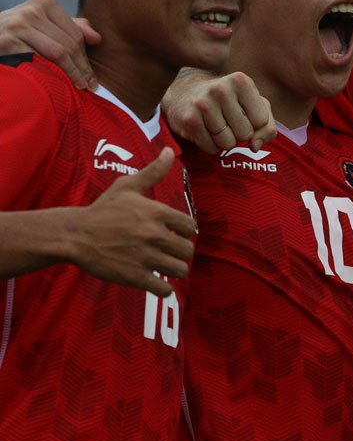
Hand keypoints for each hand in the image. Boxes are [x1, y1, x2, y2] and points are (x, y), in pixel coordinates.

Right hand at [0, 0, 99, 88]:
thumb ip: (70, 28)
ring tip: (79, 87)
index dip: (85, 57)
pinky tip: (56, 84)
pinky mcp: (7, 41)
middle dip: (82, 68)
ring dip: (71, 74)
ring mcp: (18, 25)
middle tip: (90, 85)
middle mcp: (31, 10)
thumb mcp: (42, 25)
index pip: (75, 33)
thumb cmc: (17, 34)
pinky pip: (38, 61)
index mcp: (44, 2)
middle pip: (68, 44)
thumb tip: (97, 38)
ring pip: (58, 52)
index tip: (92, 76)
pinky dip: (51, 74)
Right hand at [71, 148, 195, 296]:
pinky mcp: (135, 276)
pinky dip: (163, 289)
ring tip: (164, 267)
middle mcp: (155, 235)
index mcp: (158, 213)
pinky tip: (156, 283)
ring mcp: (146, 257)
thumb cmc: (103, 210)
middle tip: (169, 252)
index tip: (174, 234)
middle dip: (180, 252)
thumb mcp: (128, 186)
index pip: (190, 226)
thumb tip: (169, 151)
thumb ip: (153, 171)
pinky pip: (163, 289)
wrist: (74, 235)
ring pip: (180, 270)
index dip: (184, 231)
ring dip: (174, 270)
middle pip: (188, 250)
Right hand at [162, 69, 275, 152]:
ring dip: (225, 140)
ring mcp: (203, 105)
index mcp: (241, 82)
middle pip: (245, 134)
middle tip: (229, 120)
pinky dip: (212, 145)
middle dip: (239, 133)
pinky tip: (206, 130)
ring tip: (217, 125)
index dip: (255, 123)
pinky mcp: (189, 120)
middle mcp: (221, 90)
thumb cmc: (229, 100)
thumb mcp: (254, 104)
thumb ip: (267, 126)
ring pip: (228, 143)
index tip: (244, 113)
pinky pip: (211, 148)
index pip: (261, 121)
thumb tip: (255, 146)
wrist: (185, 92)